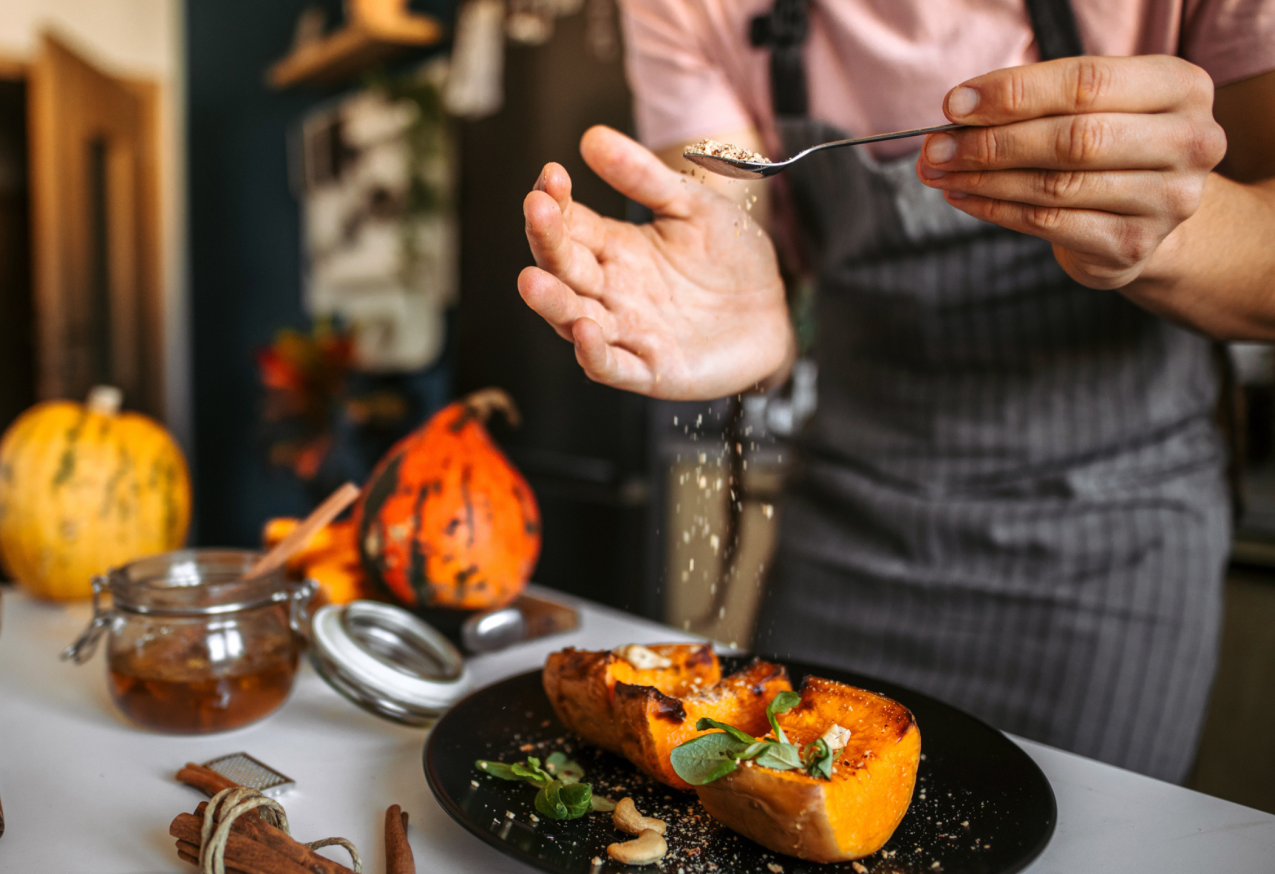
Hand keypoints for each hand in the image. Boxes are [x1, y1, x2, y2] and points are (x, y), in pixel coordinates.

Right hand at [519, 126, 791, 398]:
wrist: (774, 311)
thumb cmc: (731, 259)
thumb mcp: (693, 206)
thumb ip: (646, 176)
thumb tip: (592, 137)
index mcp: (615, 249)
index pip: (570, 225)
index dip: (554, 203)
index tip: (551, 175)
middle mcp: (611, 291)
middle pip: (564, 269)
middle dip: (546, 241)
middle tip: (537, 210)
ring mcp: (628, 332)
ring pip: (574, 320)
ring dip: (552, 303)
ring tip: (532, 280)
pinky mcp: (652, 370)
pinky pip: (613, 366)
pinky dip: (594, 353)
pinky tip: (584, 331)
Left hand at [917, 55, 1227, 289]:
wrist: (1148, 214)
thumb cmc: (1110, 144)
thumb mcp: (1092, 107)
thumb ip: (1037, 102)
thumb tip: (958, 112)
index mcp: (1180, 87)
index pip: (1088, 82)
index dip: (1015, 93)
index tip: (955, 104)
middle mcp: (1188, 142)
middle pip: (1073, 138)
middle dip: (992, 142)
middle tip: (936, 147)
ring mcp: (1166, 200)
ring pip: (1056, 185)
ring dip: (984, 178)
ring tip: (939, 172)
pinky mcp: (1133, 244)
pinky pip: (1048, 224)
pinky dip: (995, 209)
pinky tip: (964, 196)